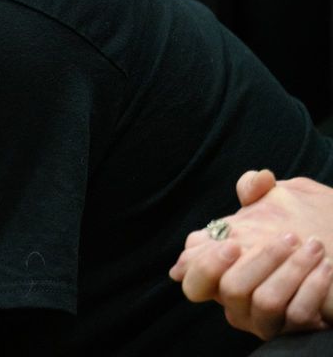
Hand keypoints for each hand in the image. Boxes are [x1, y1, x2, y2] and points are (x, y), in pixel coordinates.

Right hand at [169, 170, 332, 338]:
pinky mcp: (289, 328)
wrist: (330, 253)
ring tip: (314, 248)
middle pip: (227, 288)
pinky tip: (326, 270)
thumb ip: (256, 190)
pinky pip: (295, 316)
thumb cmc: (296, 229)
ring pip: (264, 302)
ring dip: (290, 272)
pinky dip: (312, 290)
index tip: (234, 243)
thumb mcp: (276, 202)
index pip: (190, 269)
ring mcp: (259, 315)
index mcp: (218, 263)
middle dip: (257, 263)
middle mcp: (233, 295)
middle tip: (285, 239)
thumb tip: (259, 179)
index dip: (206, 261)